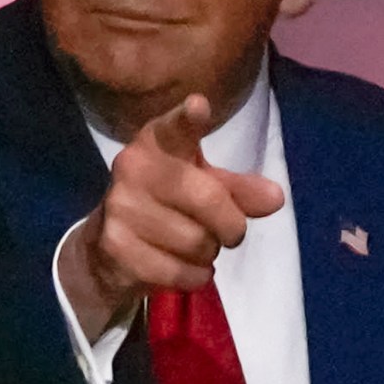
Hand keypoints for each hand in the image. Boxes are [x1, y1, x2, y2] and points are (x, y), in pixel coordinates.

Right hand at [58, 94, 284, 339]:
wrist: (108, 246)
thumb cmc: (168, 204)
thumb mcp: (205, 187)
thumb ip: (241, 190)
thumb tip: (275, 198)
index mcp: (157, 142)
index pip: (175, 128)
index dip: (188, 119)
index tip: (199, 107)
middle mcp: (132, 166)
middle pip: (209, 199)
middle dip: (232, 225)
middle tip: (230, 232)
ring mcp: (120, 207)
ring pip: (197, 242)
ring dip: (209, 253)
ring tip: (193, 245)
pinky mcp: (115, 247)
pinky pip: (181, 272)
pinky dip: (194, 276)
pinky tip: (180, 266)